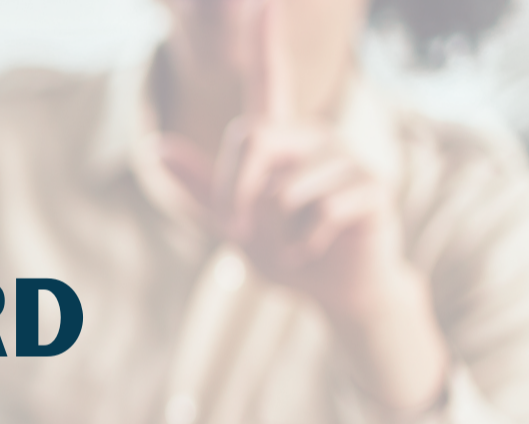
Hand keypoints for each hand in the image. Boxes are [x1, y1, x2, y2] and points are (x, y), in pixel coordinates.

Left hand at [162, 0, 448, 414]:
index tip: (263, 0)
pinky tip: (319, 246)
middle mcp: (314, 136)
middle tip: (244, 232)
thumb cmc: (284, 251)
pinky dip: (306, 242)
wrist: (335, 291)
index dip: (264, 39)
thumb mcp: (232, 224)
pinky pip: (319, 211)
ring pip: (285, 183)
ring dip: (278, 228)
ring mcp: (347, 157)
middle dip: (236, 194)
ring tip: (295, 240)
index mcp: (279, 138)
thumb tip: (156, 145)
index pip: (268, 77)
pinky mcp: (372, 186)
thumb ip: (198, 186)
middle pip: (252, 138)